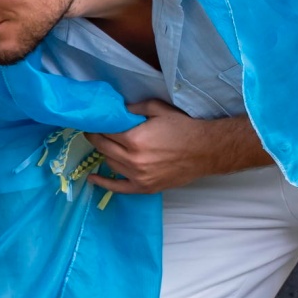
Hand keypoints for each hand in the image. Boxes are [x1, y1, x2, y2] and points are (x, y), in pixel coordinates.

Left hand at [86, 101, 269, 194]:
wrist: (205, 150)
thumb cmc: (183, 128)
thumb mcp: (158, 110)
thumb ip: (135, 109)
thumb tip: (117, 110)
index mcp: (134, 139)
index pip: (106, 132)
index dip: (98, 126)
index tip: (94, 122)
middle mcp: (132, 160)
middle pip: (104, 148)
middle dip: (95, 138)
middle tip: (93, 131)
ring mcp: (138, 176)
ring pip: (110, 164)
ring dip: (105, 154)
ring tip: (105, 146)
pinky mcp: (144, 187)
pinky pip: (118, 188)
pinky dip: (104, 183)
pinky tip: (93, 178)